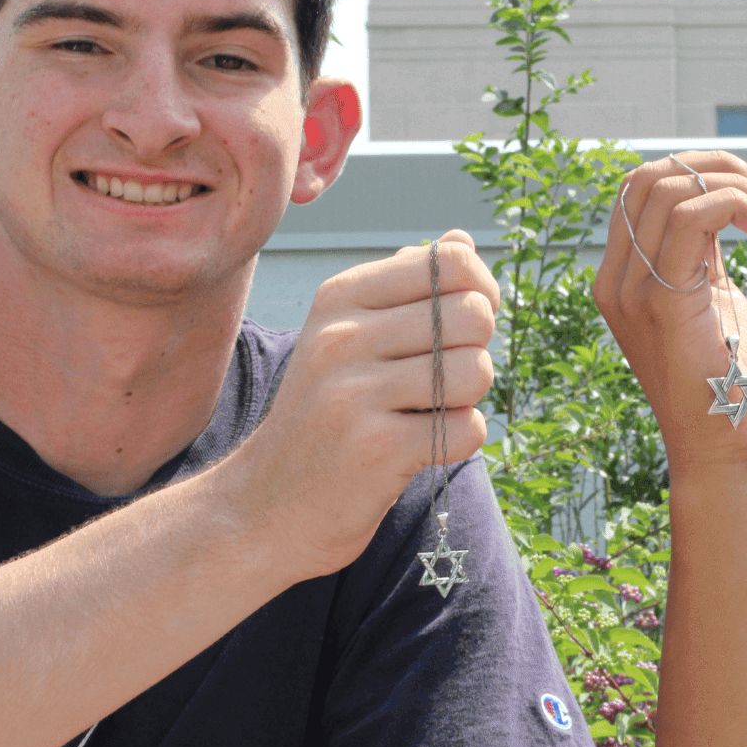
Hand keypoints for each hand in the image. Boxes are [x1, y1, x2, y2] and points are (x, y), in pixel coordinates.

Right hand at [222, 230, 499, 582]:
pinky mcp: (377, 448)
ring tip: (428, 413)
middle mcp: (343, 337)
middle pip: (473, 315)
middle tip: (443, 379)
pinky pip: (467, 428)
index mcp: (341, 298)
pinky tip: (420, 447)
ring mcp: (356, 392)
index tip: (461, 328)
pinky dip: (458, 441)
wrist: (265, 506)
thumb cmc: (323, 418)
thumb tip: (462, 240)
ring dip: (469, 399)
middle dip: (476, 350)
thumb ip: (407, 288)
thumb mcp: (347, 338)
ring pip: (476, 370)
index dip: (481, 293)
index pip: (452, 261)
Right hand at [591, 152, 746, 472]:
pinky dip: (734, 203)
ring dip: (733, 184)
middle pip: (649, 177)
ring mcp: (631, 291)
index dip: (696, 171)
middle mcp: (615, 281)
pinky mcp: (662, 302)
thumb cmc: (727, 381)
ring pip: (668, 189)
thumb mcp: (709, 300)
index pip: (639, 189)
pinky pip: (690, 219)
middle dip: (716, 167)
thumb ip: (700, 254)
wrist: (722, 446)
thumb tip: (718, 203)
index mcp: (621, 277)